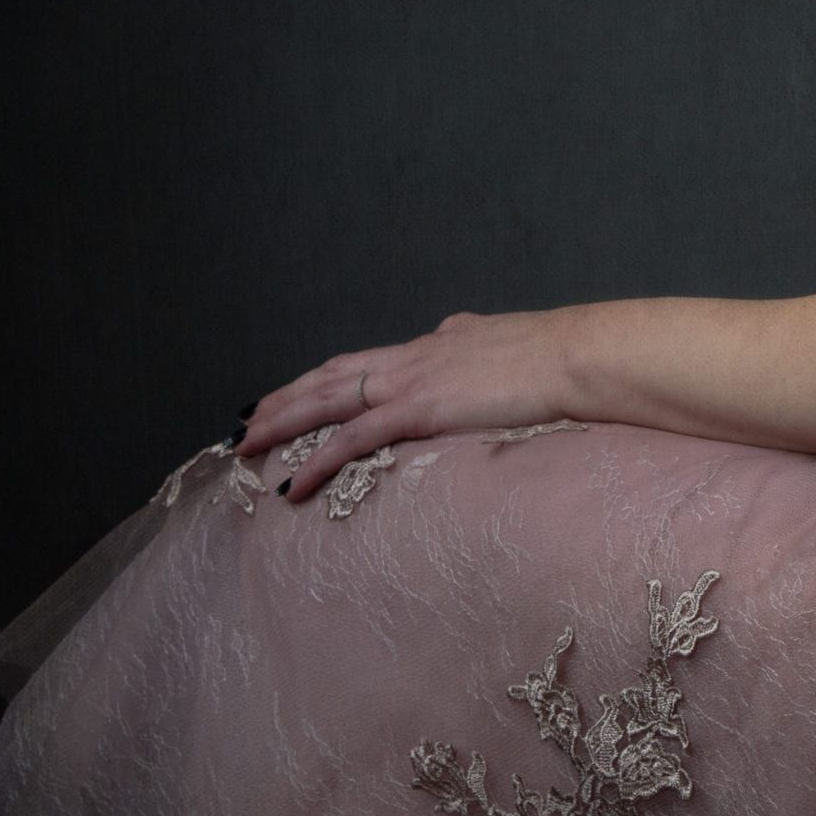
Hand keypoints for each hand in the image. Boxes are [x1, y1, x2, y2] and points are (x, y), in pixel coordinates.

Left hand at [236, 308, 575, 503]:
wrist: (572, 356)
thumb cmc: (550, 355)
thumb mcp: (497, 339)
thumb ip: (468, 338)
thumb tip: (454, 330)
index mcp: (429, 345)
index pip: (356, 363)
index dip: (316, 380)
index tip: (286, 395)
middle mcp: (409, 358)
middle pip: (327, 378)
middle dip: (281, 401)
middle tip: (243, 423)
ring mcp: (410, 382)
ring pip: (326, 402)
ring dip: (281, 425)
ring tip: (246, 448)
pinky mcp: (419, 411)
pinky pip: (352, 440)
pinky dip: (316, 461)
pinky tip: (292, 485)